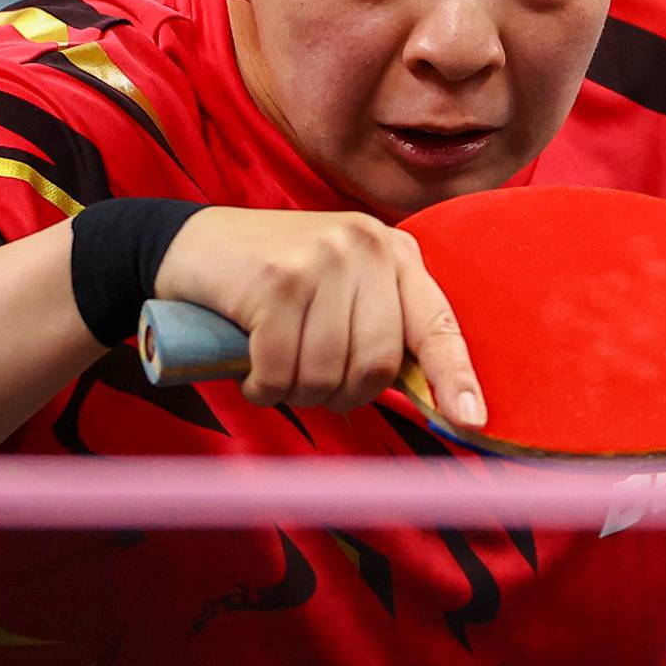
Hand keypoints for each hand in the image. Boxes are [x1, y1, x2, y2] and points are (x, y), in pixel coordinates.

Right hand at [153, 207, 484, 425]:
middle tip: (307, 384)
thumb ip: (380, 328)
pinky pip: (281, 370)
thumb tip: (428, 399)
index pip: (437, 324)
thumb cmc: (273, 282)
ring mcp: (322, 257)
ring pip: (328, 373)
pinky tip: (249, 368)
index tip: (472, 421)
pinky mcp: (278, 278)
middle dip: (340, 395)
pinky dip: (263, 386)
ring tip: (273, 368)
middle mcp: (367, 246)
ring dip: (295, 392)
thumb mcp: (340, 289)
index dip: (455, 377)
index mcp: (395, 253)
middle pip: (377, 365)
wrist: (194, 245)